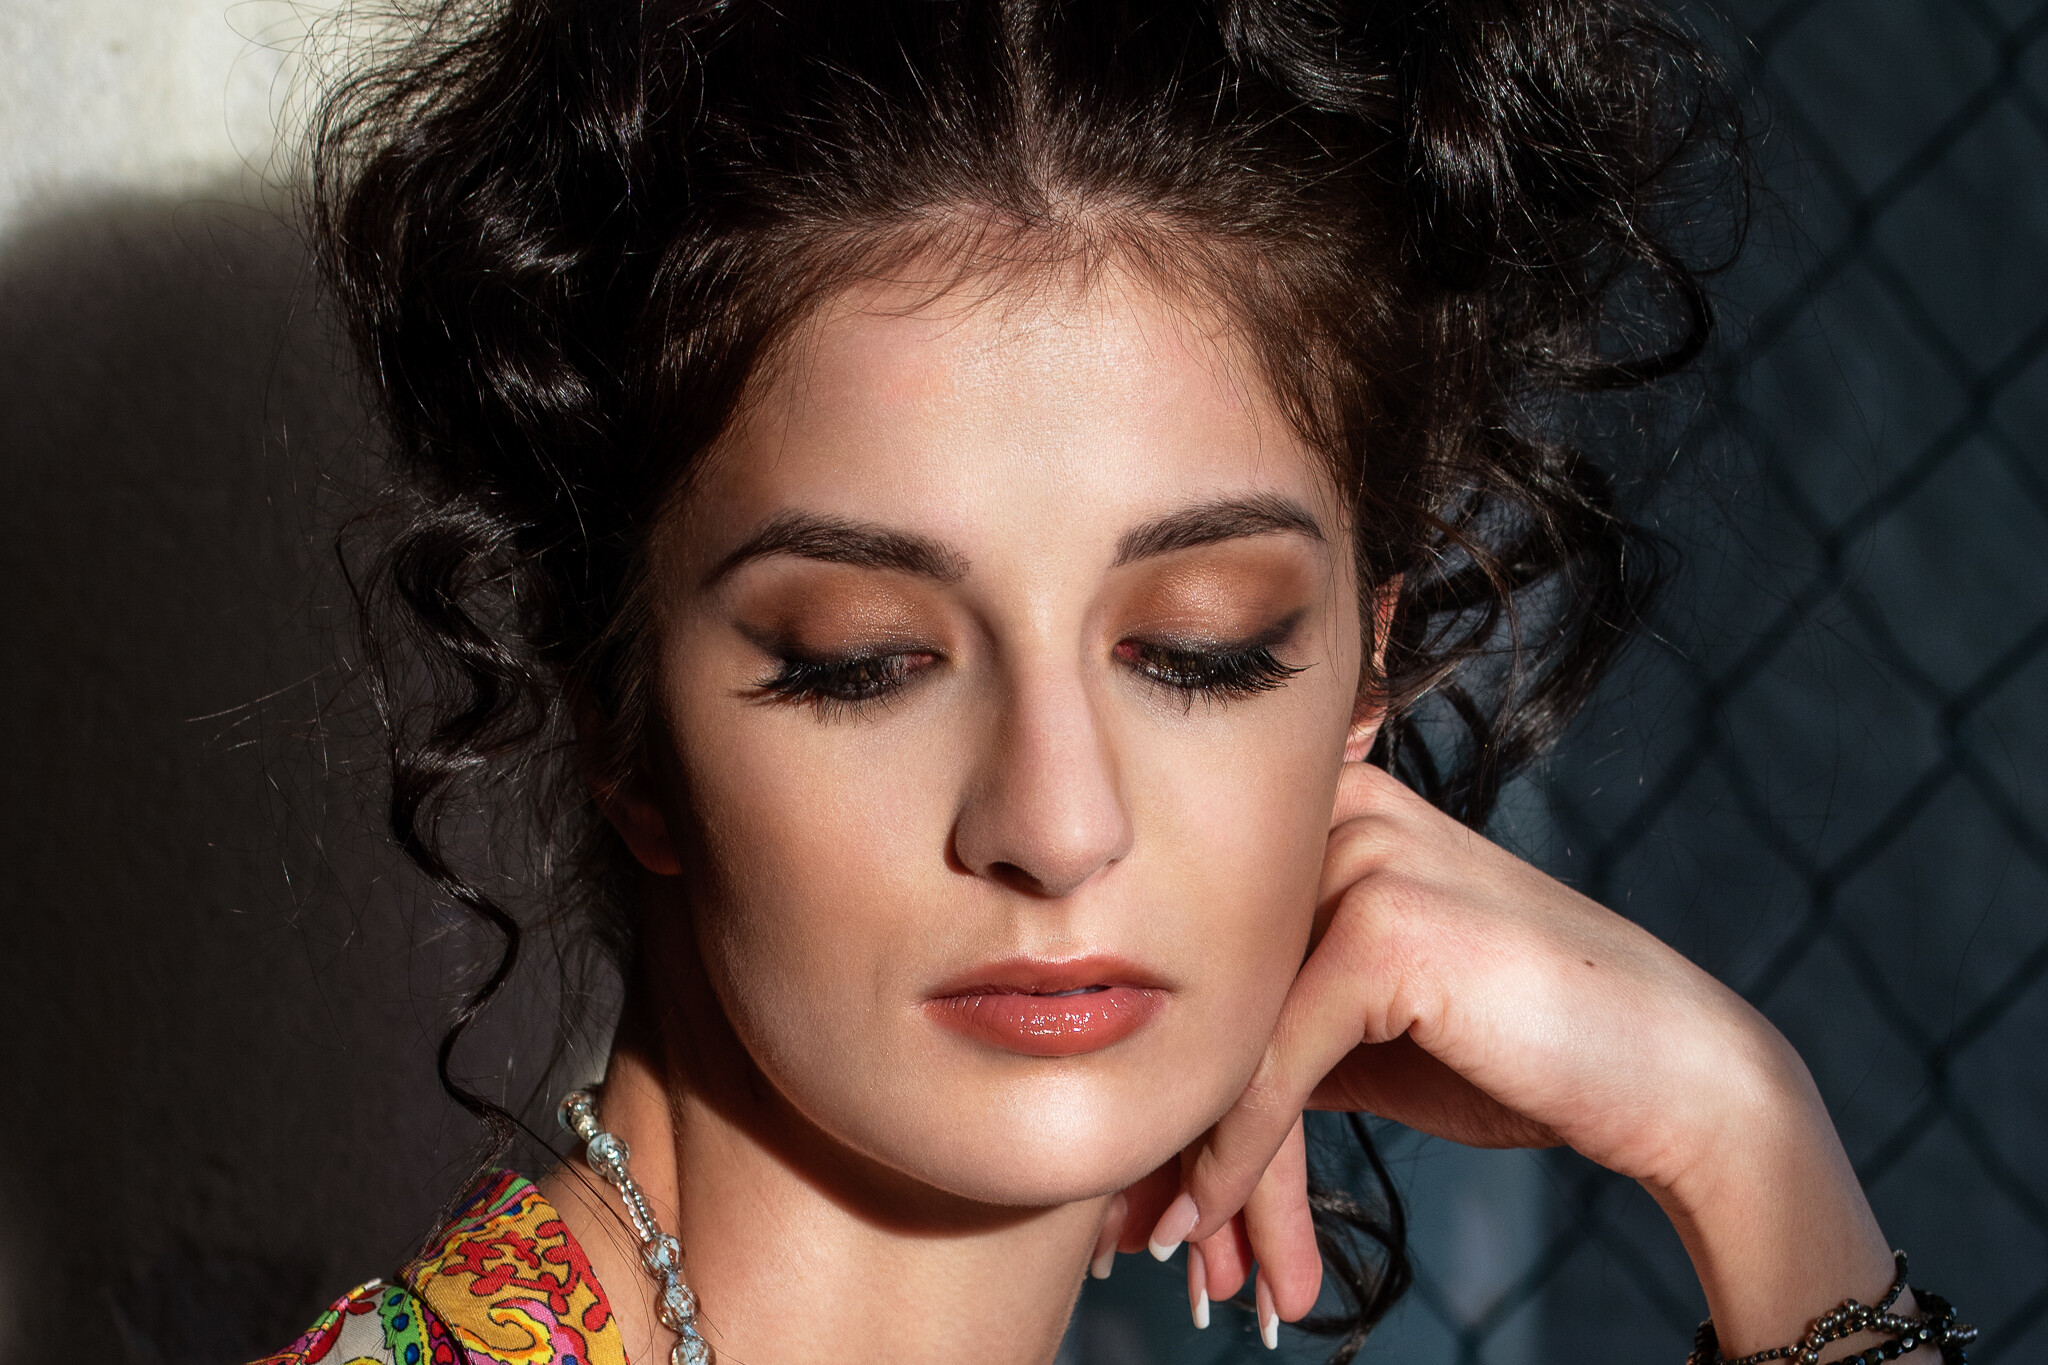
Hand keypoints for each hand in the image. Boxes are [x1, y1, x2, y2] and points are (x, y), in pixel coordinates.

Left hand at [1102, 761, 1902, 1356]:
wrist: (1679, 1080)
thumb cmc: (1522, 1051)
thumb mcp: (1365, 1027)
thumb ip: (1271, 1019)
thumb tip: (1151, 1086)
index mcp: (1330, 805)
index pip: (1209, 948)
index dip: (1164, 1065)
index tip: (1123, 1170)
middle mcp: (1336, 807)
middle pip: (1209, 992)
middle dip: (1169, 1124)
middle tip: (1121, 1234)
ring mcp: (1362, 855)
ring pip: (1229, 1036)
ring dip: (1194, 1163)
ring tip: (1159, 1252)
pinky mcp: (1384, 924)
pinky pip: (1271, 1065)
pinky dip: (1236, 1159)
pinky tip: (1206, 1230)